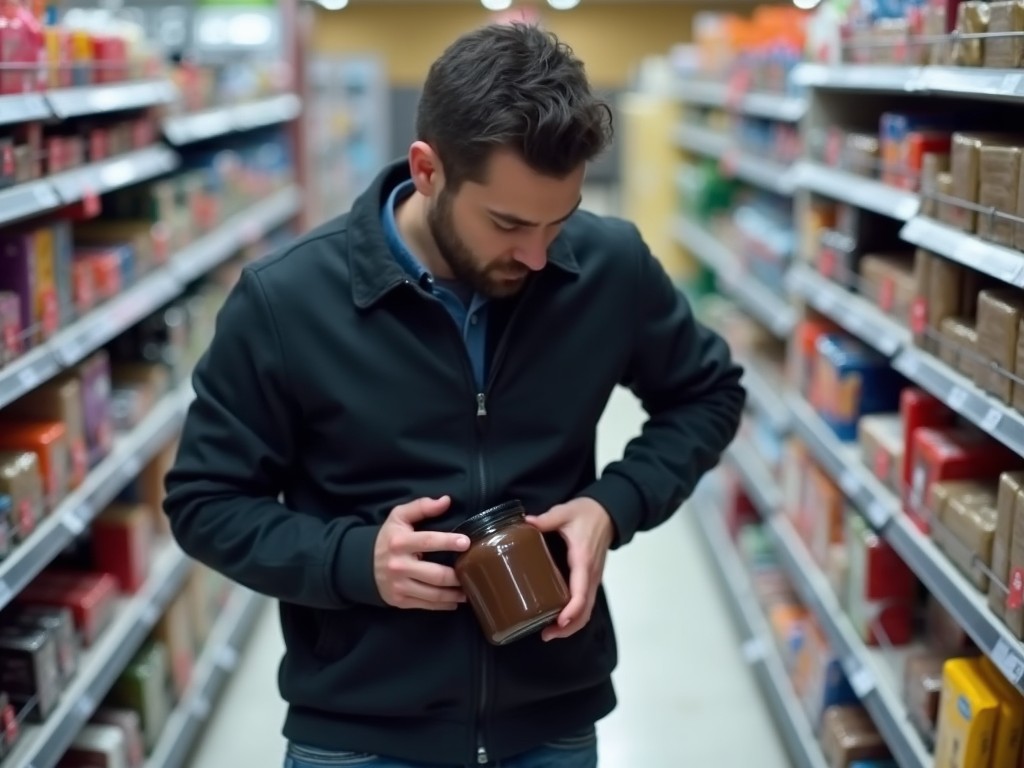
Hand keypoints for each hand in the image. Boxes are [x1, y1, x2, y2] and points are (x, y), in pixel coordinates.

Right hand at [374, 496, 470, 610]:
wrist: (362, 565)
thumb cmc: (389, 538)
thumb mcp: (399, 517)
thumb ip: (422, 507)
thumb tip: (446, 500)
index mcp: (400, 542)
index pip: (428, 541)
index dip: (448, 542)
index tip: (466, 543)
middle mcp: (399, 566)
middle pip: (435, 574)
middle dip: (457, 576)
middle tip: (472, 572)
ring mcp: (399, 586)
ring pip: (434, 594)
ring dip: (454, 594)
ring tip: (468, 590)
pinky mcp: (400, 601)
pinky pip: (427, 605)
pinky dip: (444, 605)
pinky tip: (455, 601)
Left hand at [527, 497, 614, 640]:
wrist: (607, 512)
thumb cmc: (587, 513)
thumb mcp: (566, 512)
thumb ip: (547, 519)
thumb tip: (526, 523)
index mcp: (583, 560)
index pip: (581, 592)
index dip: (572, 610)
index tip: (559, 622)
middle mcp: (591, 574)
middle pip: (586, 608)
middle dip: (568, 626)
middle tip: (546, 635)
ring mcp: (593, 578)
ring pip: (588, 609)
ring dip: (572, 624)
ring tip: (549, 633)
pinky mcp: (591, 578)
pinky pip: (586, 602)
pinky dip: (575, 615)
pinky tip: (558, 618)